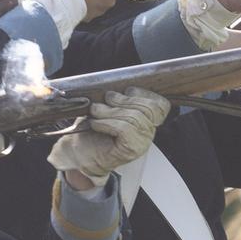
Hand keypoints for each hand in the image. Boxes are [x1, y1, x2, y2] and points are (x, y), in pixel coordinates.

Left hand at [49, 88, 170, 181]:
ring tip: (95, 111)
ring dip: (110, 111)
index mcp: (147, 120)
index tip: (127, 90)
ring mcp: (141, 143)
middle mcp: (148, 132)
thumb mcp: (107, 108)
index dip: (145, 93)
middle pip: (148, 108)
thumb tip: (117, 85)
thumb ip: (118, 98)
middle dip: (124, 100)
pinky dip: (107, 122)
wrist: (80, 154)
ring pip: (134, 118)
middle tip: (106, 98)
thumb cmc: (93, 131)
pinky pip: (124, 129)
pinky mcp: (131, 150)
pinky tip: (95, 123)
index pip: (161, 105)